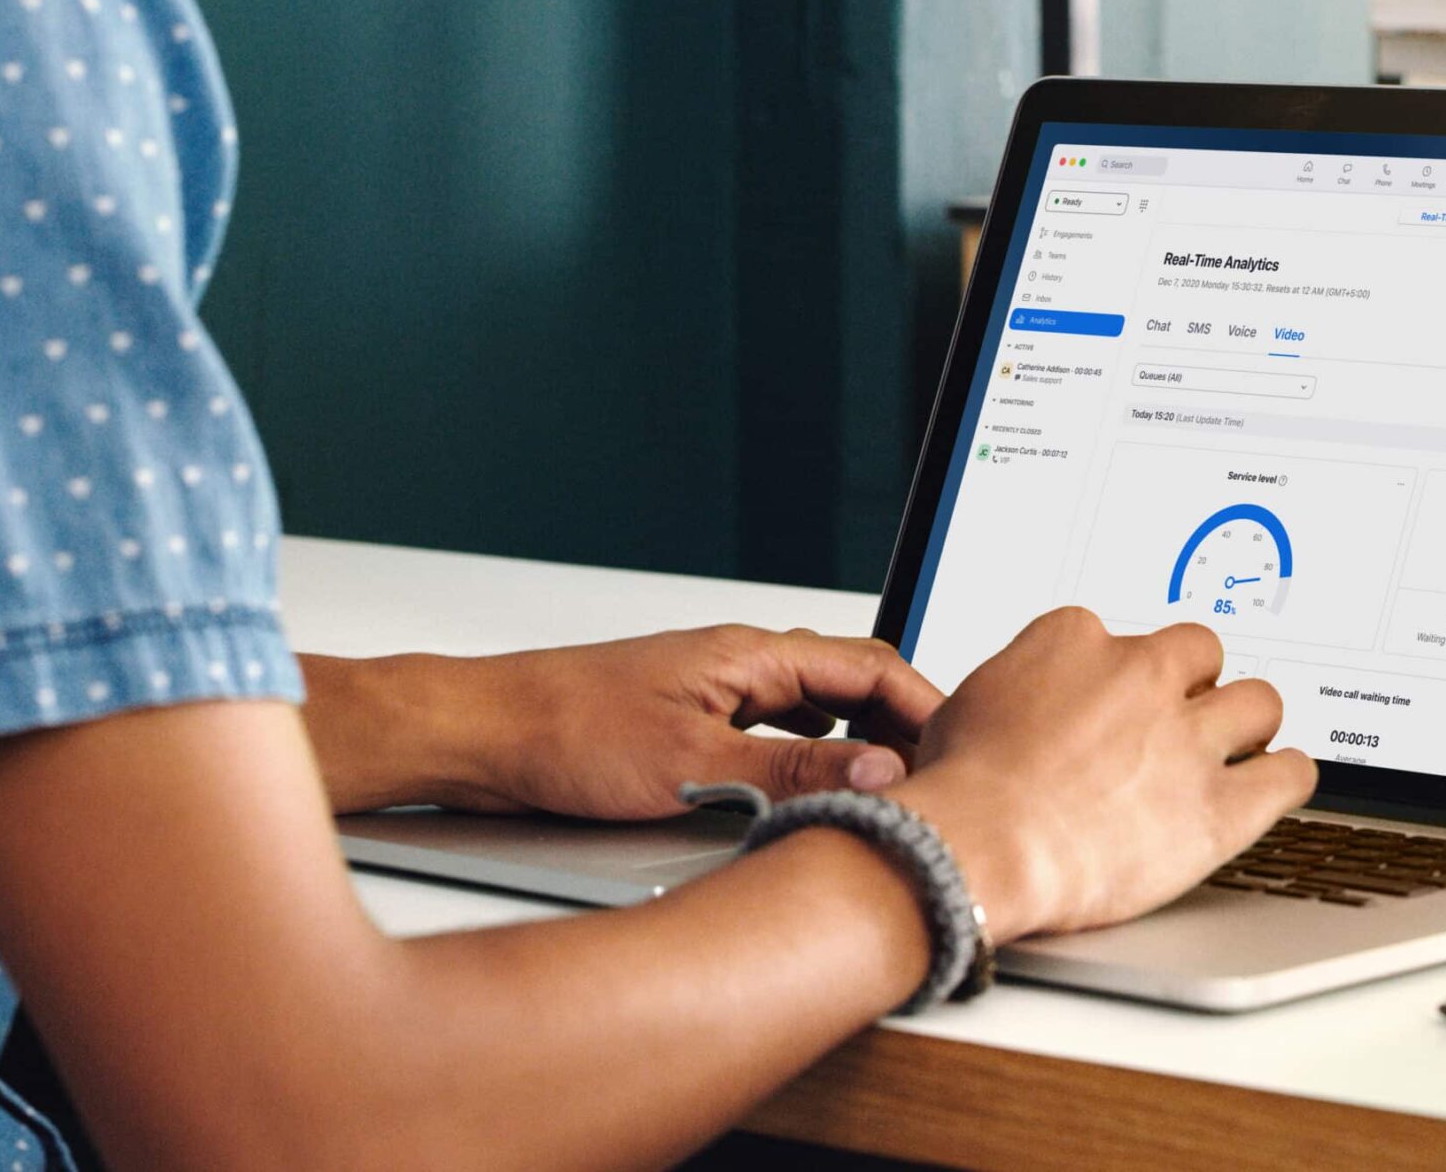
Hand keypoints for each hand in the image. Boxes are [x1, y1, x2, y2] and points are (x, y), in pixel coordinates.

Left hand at [298, 628, 943, 818]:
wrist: (483, 736)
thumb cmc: (567, 733)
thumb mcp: (695, 764)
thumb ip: (794, 768)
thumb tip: (880, 772)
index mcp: (751, 655)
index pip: (872, 665)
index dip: (926, 707)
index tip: (961, 749)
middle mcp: (739, 663)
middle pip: (852, 681)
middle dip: (902, 726)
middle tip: (938, 777)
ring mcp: (715, 690)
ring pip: (814, 706)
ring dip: (858, 740)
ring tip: (886, 788)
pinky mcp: (690, 722)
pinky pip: (775, 729)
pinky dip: (810, 754)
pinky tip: (807, 790)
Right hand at [889, 609, 1315, 939]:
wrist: (979, 845)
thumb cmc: (963, 787)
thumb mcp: (971, 703)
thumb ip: (1020, 686)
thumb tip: (1028, 700)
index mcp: (1078, 640)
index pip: (1119, 637)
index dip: (1118, 676)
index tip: (1113, 703)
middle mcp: (1142, 674)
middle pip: (1201, 652)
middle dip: (1195, 684)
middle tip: (1182, 719)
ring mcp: (1187, 738)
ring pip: (1259, 703)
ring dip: (1250, 723)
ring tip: (1240, 747)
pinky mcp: (1220, 806)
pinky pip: (1291, 775)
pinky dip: (1290, 777)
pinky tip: (1278, 783)